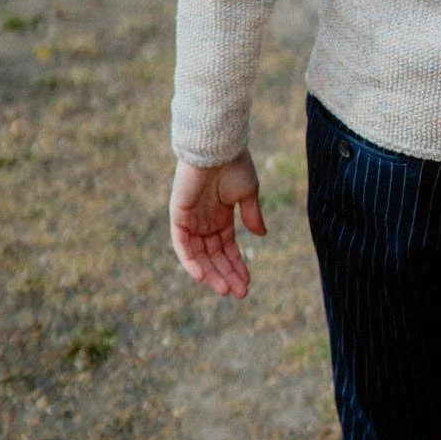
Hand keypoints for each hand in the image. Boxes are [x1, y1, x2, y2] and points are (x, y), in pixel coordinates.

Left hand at [169, 150, 265, 299]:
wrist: (217, 146)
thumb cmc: (234, 164)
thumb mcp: (248, 192)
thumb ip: (252, 214)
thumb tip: (261, 235)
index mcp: (222, 215)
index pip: (228, 248)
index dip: (237, 266)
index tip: (247, 284)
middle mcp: (205, 221)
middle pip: (214, 256)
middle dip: (226, 274)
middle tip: (239, 293)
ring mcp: (191, 220)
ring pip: (199, 255)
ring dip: (210, 273)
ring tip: (225, 289)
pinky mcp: (179, 216)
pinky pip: (182, 245)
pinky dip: (190, 261)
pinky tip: (202, 276)